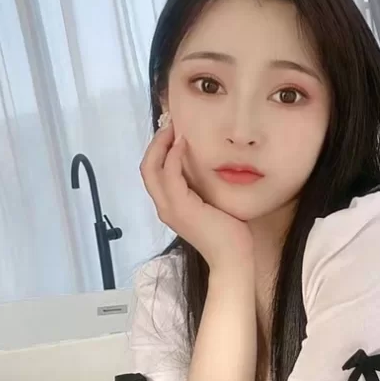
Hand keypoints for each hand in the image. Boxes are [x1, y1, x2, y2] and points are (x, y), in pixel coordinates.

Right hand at [140, 120, 252, 271]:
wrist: (233, 257)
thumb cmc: (228, 233)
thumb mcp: (211, 204)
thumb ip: (201, 189)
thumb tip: (205, 167)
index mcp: (170, 206)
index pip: (154, 173)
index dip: (158, 150)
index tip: (172, 131)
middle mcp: (164, 207)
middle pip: (146, 168)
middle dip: (156, 143)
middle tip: (169, 123)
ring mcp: (170, 209)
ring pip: (152, 169)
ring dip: (162, 145)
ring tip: (173, 128)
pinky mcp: (182, 208)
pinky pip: (170, 176)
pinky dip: (173, 157)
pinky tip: (184, 143)